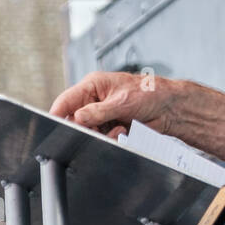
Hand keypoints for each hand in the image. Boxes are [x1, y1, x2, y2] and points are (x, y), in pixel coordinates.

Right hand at [48, 70, 176, 139]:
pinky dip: (109, 138)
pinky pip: (100, 137)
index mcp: (93, 86)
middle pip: (74, 120)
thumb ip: (98, 111)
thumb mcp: (122, 101)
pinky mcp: (110, 126)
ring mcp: (101, 115)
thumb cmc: (150, 93)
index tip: (55, 125)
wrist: (169, 108)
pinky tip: (121, 132)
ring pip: (87, 131)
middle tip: (96, 130)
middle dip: (83, 128)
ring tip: (117, 129)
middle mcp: (94, 101)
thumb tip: (77, 118)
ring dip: (99, 134)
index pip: (66, 100)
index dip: (58, 113)